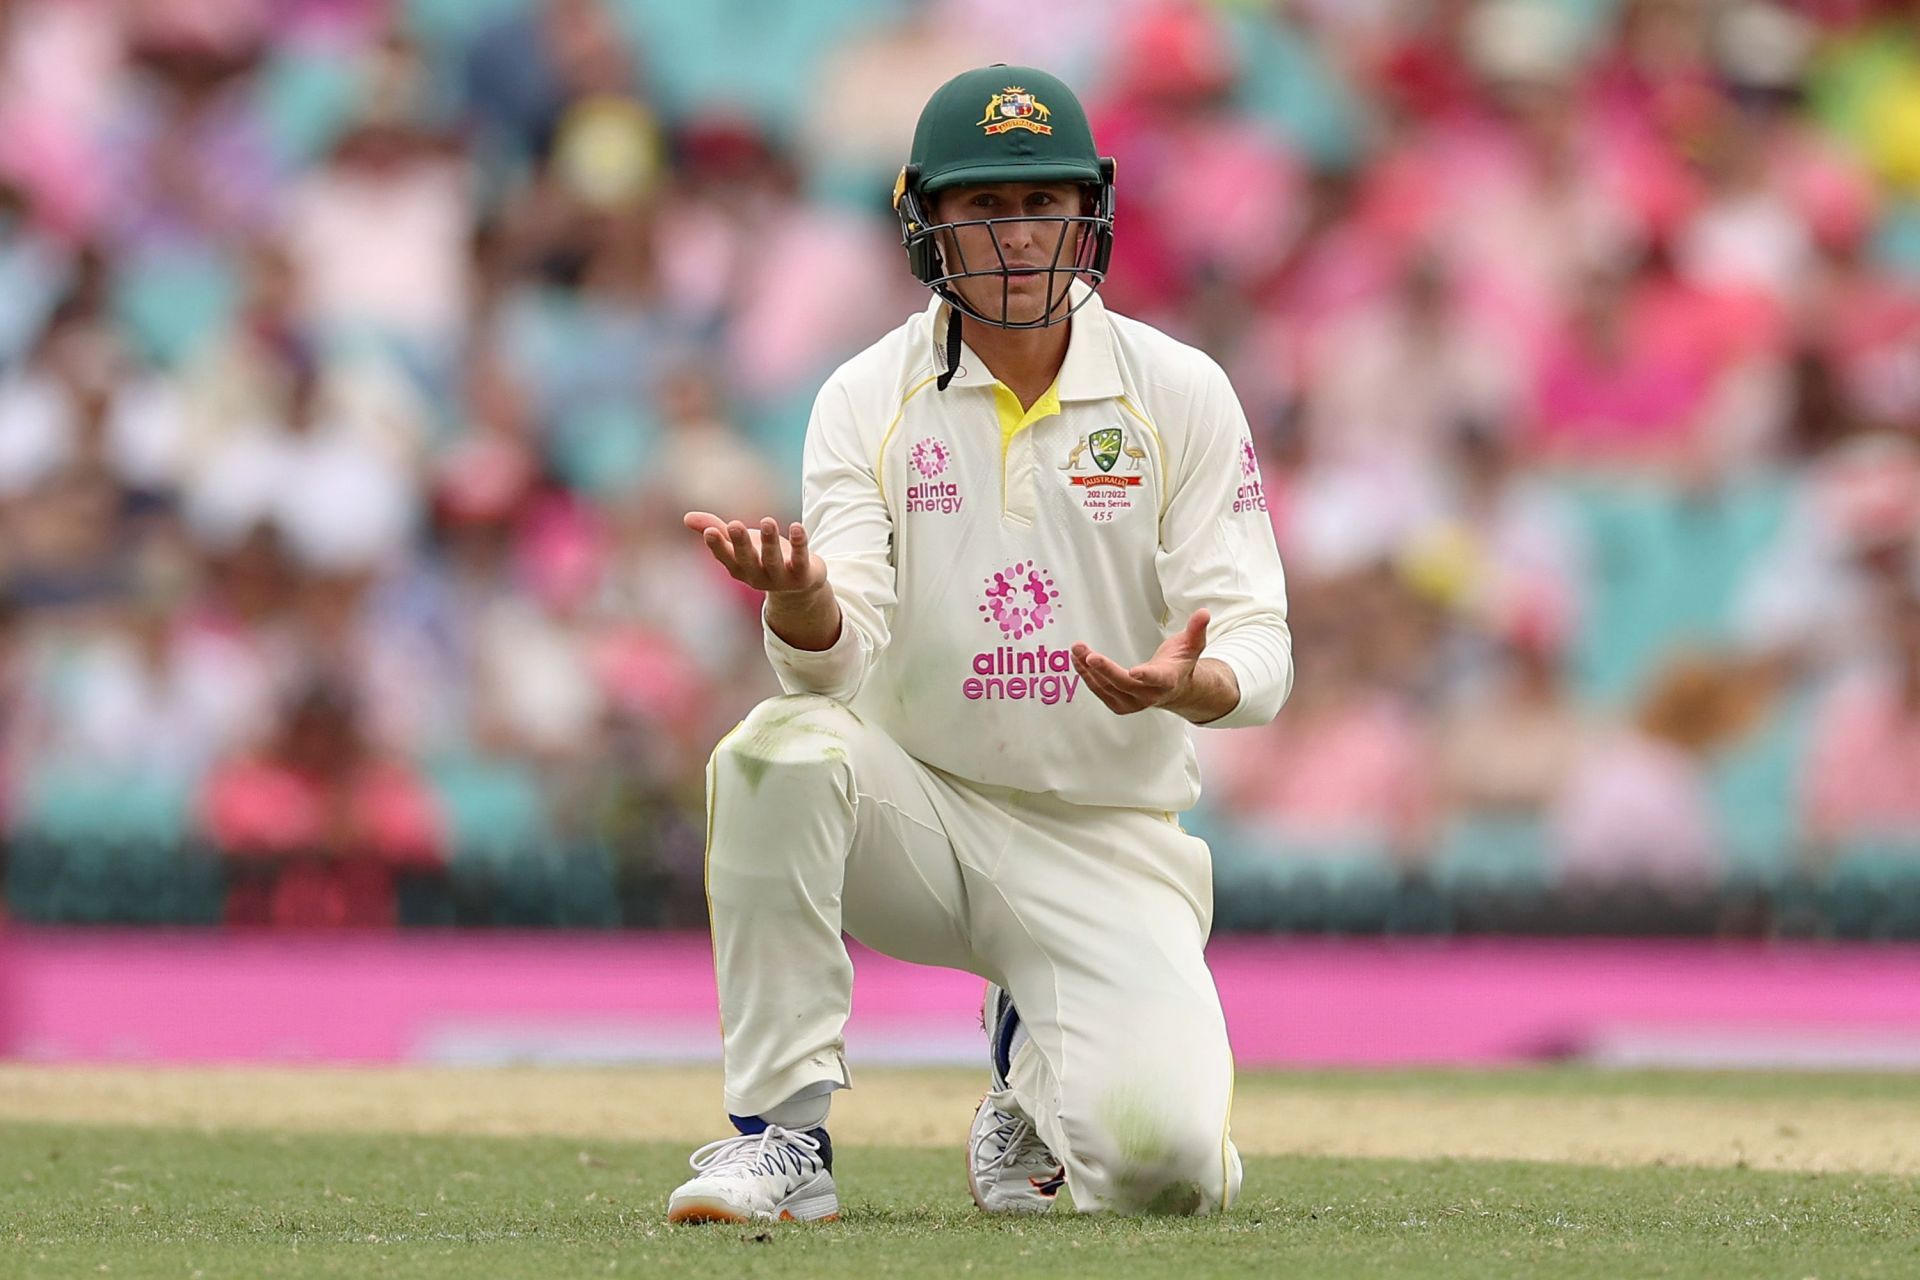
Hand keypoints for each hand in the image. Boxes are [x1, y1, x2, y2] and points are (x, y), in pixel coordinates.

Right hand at [684, 512, 826, 595]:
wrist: (799, 583)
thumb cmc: (762, 557)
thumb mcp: (740, 544)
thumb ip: (716, 529)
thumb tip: (686, 517)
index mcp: (739, 568)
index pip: (725, 557)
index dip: (717, 545)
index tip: (711, 531)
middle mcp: (757, 575)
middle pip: (747, 559)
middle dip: (741, 543)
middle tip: (735, 524)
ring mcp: (780, 578)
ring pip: (773, 559)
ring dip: (769, 541)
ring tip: (768, 521)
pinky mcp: (803, 575)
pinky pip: (801, 558)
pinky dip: (799, 543)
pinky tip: (797, 526)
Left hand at [1071, 610, 1210, 716]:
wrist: (1175, 689)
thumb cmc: (1180, 664)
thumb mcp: (1192, 645)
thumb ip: (1196, 629)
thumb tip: (1204, 612)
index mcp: (1167, 681)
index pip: (1157, 679)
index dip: (1146, 676)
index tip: (1135, 671)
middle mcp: (1149, 695)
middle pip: (1124, 684)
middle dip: (1105, 669)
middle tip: (1088, 655)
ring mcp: (1133, 702)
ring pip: (1107, 688)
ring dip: (1088, 670)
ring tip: (1076, 650)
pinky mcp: (1119, 704)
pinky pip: (1100, 690)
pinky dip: (1086, 676)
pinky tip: (1077, 660)